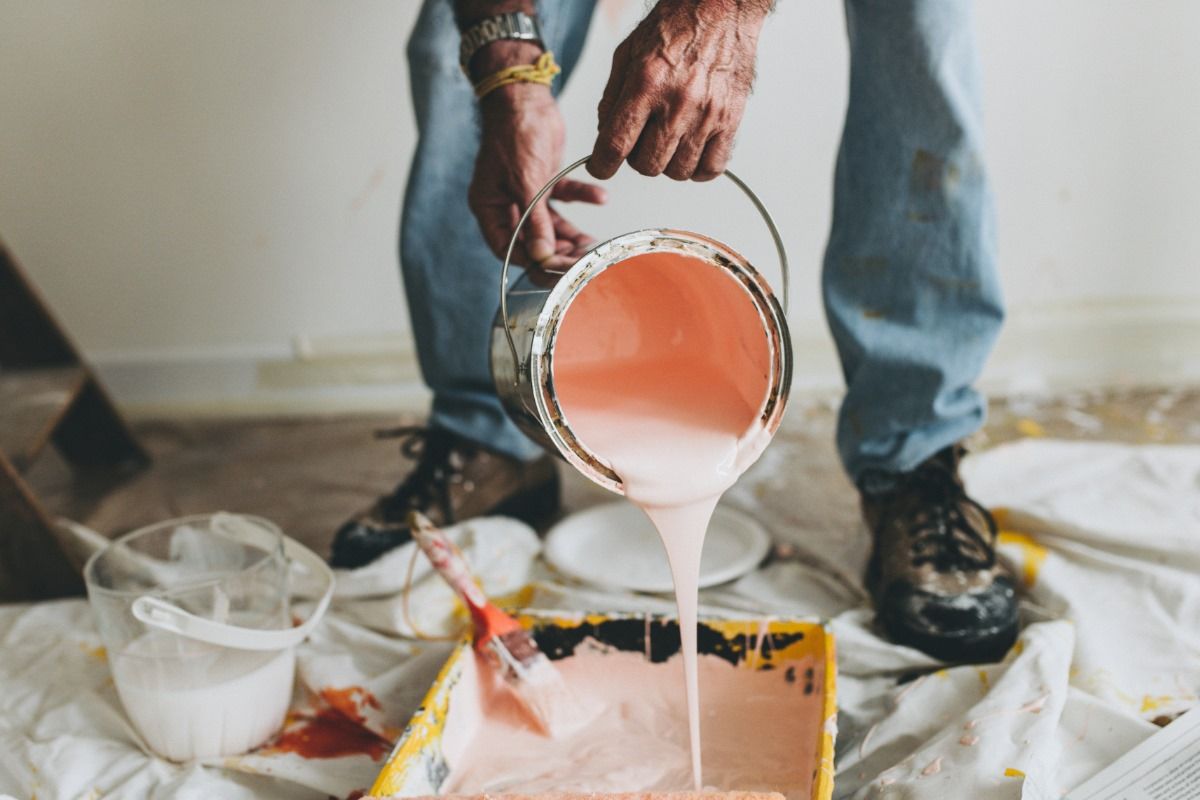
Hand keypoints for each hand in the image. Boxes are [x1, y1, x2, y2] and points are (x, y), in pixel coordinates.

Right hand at [469, 47, 605, 269]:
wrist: (525, 95)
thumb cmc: (514, 133)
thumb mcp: (526, 181)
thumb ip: (535, 220)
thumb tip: (543, 256)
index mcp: (488, 207)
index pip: (507, 249)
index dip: (531, 262)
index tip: (556, 271)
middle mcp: (505, 204)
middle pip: (531, 241)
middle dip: (557, 251)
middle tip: (582, 260)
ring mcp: (525, 193)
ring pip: (550, 225)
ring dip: (572, 234)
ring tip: (594, 243)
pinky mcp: (544, 180)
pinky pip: (564, 198)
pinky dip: (582, 198)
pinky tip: (601, 198)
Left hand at [589, 0, 769, 181]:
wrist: (721, 8)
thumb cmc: (676, 26)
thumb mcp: (628, 53)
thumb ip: (612, 97)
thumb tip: (605, 134)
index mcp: (646, 83)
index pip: (616, 144)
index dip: (603, 164)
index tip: (602, 166)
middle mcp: (678, 102)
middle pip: (647, 165)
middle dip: (636, 159)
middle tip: (641, 141)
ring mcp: (707, 114)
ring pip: (677, 172)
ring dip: (667, 164)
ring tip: (667, 142)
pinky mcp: (730, 119)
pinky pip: (712, 167)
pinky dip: (698, 169)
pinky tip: (691, 152)